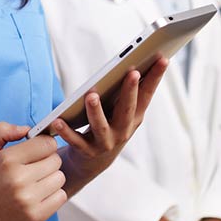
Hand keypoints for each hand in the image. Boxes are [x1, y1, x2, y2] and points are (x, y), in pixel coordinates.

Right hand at [0, 122, 66, 220]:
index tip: (38, 150)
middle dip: (48, 160)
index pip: (46, 144)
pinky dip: (53, 194)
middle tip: (35, 166)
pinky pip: (61, 197)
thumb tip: (27, 129)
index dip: (44, 144)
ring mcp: (28, 199)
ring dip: (51, 178)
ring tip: (37, 181)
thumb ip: (3, 131)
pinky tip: (39, 194)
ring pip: (60, 178)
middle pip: (55, 160)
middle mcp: (19, 179)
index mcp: (7, 159)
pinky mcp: (36, 216)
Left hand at [54, 57, 168, 187]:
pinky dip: (66, 131)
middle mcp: (123, 130)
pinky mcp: (87, 151)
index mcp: (133, 118)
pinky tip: (57, 121)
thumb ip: (124, 93)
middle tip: (132, 72)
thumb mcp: (119, 111)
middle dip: (130, 91)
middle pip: (127, 109)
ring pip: (101, 126)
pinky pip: (75, 141)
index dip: (155, 78)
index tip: (162, 59)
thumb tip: (132, 64)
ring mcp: (106, 142)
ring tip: (91, 95)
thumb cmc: (108, 126)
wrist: (93, 162)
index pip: (146, 96)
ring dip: (96, 110)